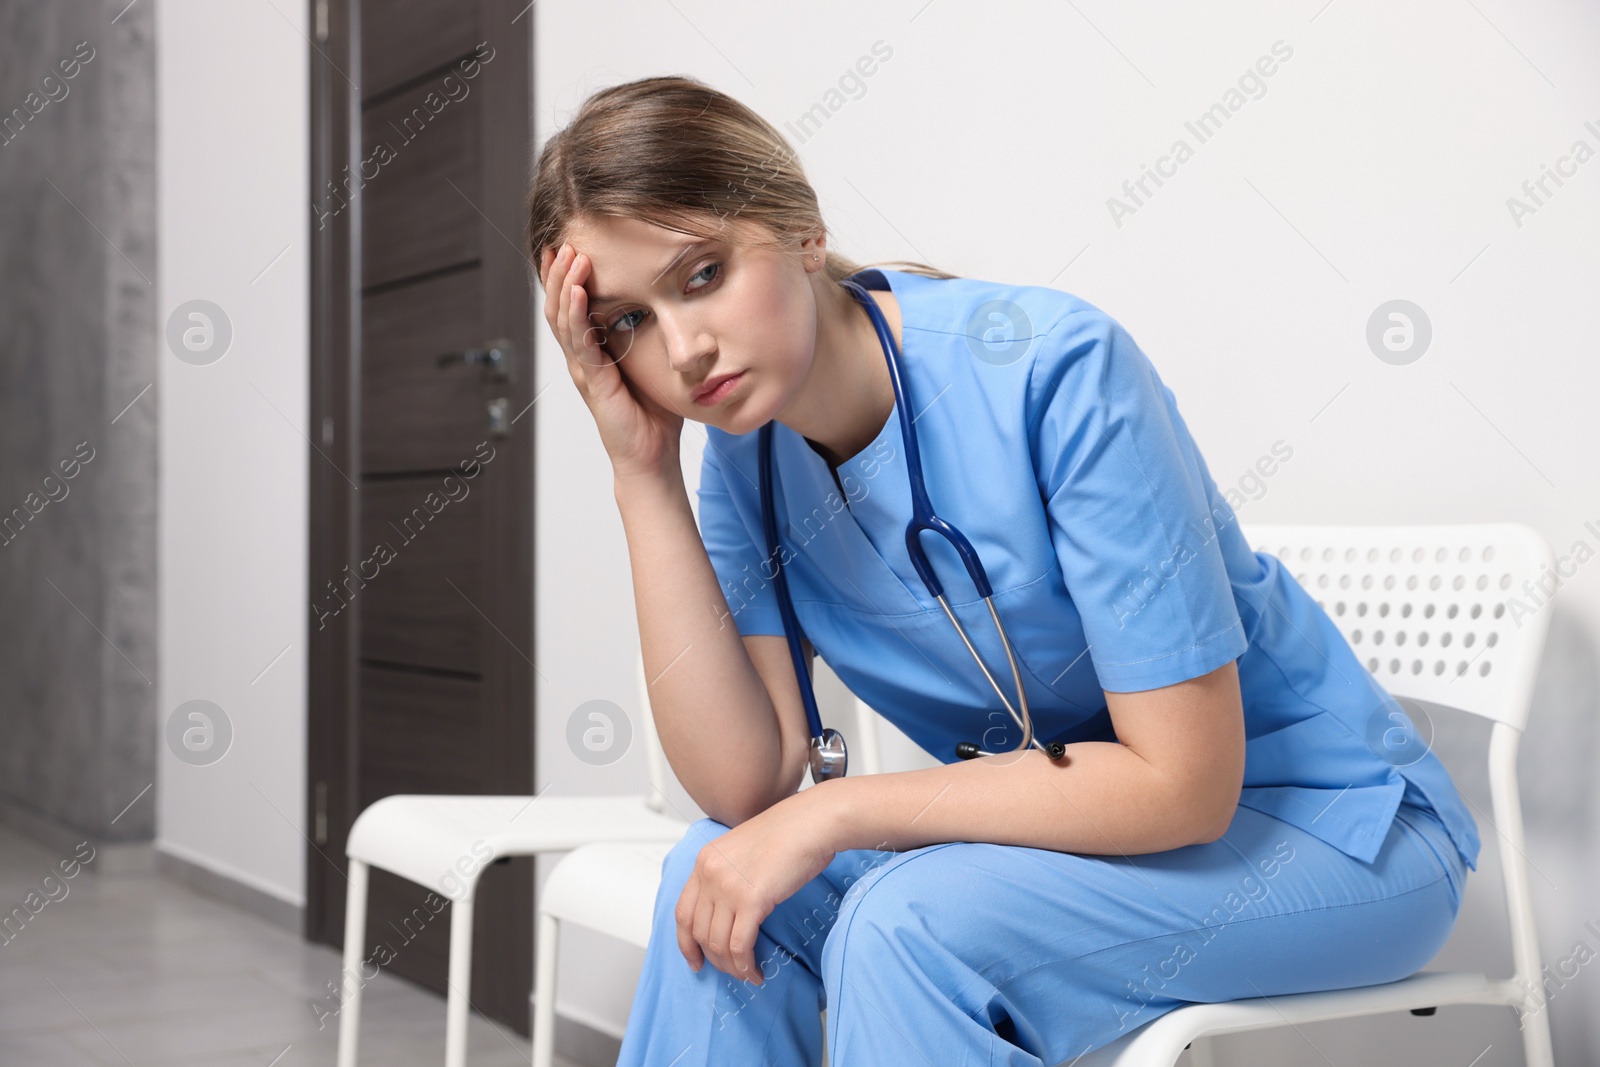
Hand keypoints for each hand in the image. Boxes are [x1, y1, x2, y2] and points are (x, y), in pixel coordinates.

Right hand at [539, 242, 684, 479]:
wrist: (651, 456)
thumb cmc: (654, 413)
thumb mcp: (654, 363)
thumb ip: (652, 336)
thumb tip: (674, 301)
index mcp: (593, 351)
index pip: (573, 307)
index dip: (566, 278)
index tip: (567, 246)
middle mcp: (582, 358)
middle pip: (559, 307)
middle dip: (559, 273)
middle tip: (561, 241)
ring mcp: (583, 369)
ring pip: (563, 319)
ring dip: (564, 285)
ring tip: (567, 255)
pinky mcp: (593, 382)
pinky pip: (580, 342)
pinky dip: (577, 314)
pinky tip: (579, 292)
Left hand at [675, 787, 841, 985]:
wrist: (811, 822)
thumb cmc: (789, 832)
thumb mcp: (744, 849)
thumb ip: (729, 874)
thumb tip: (731, 911)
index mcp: (705, 860)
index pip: (682, 912)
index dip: (686, 942)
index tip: (695, 960)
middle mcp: (710, 874)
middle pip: (699, 932)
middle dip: (714, 959)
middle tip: (730, 970)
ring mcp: (728, 887)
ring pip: (718, 943)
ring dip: (732, 966)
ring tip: (748, 973)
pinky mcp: (751, 900)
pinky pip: (739, 945)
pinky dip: (746, 964)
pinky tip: (755, 971)